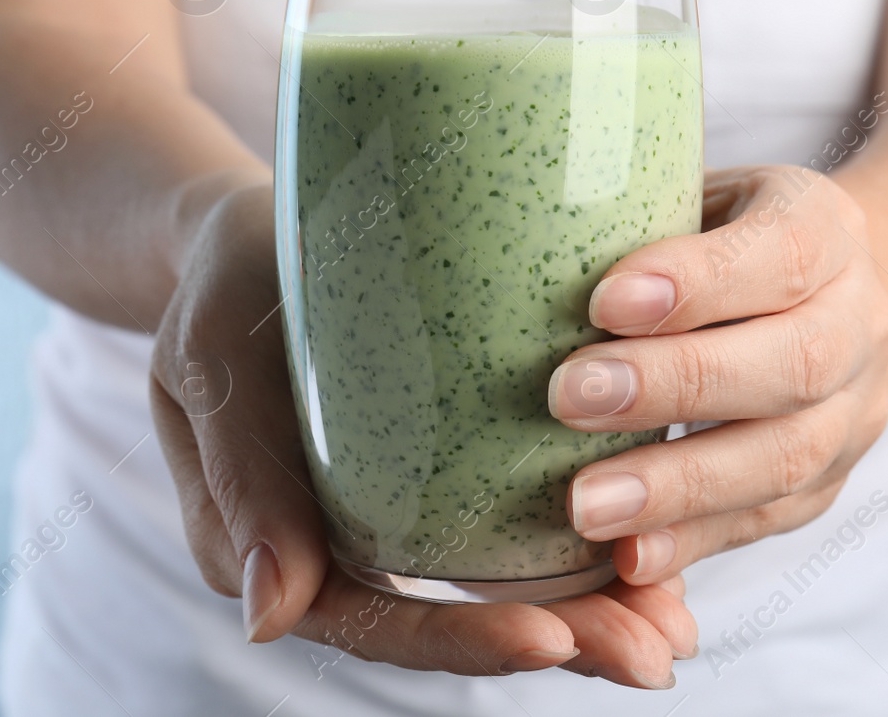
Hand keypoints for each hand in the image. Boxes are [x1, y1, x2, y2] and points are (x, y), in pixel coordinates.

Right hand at [149, 183, 699, 688]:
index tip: (551, 637)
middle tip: (655, 652)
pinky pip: (513, 524)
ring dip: (590, 610)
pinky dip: (585, 543)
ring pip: (496, 585)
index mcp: (277, 547)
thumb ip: (239, 481)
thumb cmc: (223, 290)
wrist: (248, 235)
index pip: (371, 622)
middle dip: (560, 641)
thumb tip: (269, 617)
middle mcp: (345, 548)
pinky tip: (659, 552)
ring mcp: (399, 515)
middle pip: (452, 621)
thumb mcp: (212, 365)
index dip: (460, 641)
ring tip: (676, 624)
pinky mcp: (442, 471)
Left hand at [547, 166, 887, 585]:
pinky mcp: (830, 482)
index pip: (779, 251)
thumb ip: (633, 212)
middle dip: (675, 385)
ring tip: (584, 504)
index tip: (602, 301)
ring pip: (786, 457)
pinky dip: (694, 541)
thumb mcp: (691, 190)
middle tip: (568, 399)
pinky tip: (627, 557)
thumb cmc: (719, 234)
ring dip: (678, 487)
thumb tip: (518, 230)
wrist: (826, 295)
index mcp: (825, 228)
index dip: (696, 281)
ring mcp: (854, 411)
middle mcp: (860, 321)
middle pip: (790, 362)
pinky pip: (768, 520)